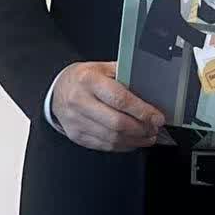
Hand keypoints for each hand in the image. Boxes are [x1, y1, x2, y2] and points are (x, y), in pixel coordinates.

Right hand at [48, 61, 163, 151]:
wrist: (57, 90)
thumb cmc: (83, 78)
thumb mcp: (102, 68)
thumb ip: (124, 76)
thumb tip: (151, 90)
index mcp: (89, 80)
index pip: (120, 99)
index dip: (142, 111)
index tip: (157, 117)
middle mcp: (80, 101)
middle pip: (117, 123)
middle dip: (142, 129)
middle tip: (154, 128)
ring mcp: (76, 121)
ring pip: (112, 138)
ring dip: (135, 140)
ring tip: (148, 136)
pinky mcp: (77, 135)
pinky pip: (105, 146)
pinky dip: (123, 146)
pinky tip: (132, 140)